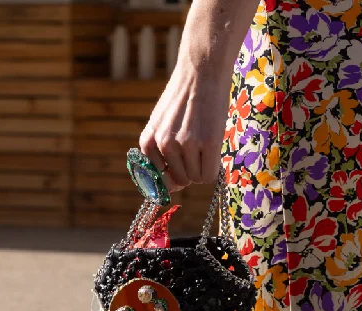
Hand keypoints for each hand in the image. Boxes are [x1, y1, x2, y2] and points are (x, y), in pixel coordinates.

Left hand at [139, 63, 230, 192]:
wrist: (201, 71)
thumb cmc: (183, 99)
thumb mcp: (161, 124)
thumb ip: (161, 155)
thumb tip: (172, 189)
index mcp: (148, 141)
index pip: (159, 179)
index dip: (173, 172)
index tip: (181, 159)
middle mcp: (164, 144)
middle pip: (180, 181)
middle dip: (189, 170)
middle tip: (196, 146)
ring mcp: (186, 144)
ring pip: (195, 179)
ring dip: (202, 166)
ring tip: (203, 142)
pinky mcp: (208, 142)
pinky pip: (209, 175)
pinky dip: (213, 168)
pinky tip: (212, 148)